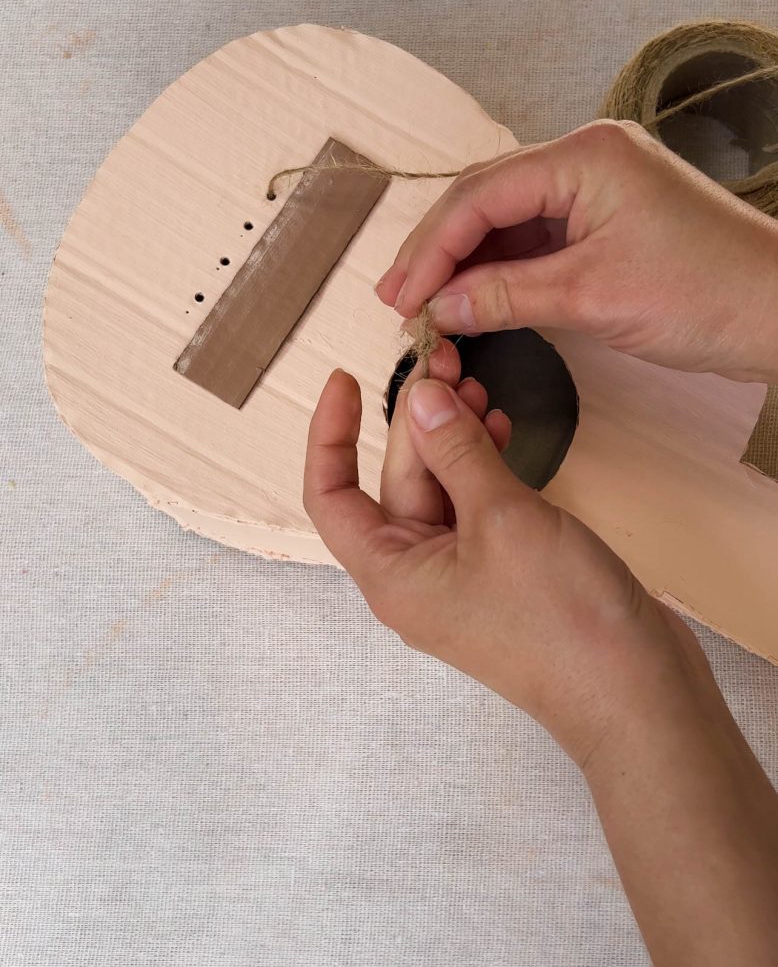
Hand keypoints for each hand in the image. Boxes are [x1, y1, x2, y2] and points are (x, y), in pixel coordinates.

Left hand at [303, 345, 694, 766]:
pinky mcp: (504, 571)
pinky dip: (485, 464)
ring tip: (476, 384)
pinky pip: (476, 506)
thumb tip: (419, 398)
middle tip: (447, 360)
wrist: (636, 695)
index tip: (343, 379)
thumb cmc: (560, 618)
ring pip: (441, 488)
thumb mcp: (502, 518)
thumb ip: (457, 451)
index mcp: (391, 573)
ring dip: (454, 436)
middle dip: (417, 419)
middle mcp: (416, 575)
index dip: (330, 435)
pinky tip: (502, 427)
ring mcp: (462, 575)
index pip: (330, 496)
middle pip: (396, 480)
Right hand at [376, 120, 777, 382]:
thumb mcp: (591, 296)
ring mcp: (597, 185)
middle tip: (397, 299)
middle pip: (486, 197)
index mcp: (584, 155)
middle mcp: (585, 156)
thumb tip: (436, 307)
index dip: (431, 249)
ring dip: (465, 260)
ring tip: (424, 303)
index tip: (400, 298)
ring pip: (508, 218)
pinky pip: (537, 236)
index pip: (480, 195)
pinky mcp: (606, 216)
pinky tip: (472, 296)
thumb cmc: (706, 294)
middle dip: (438, 250)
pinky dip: (502, 268)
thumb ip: (504, 295)